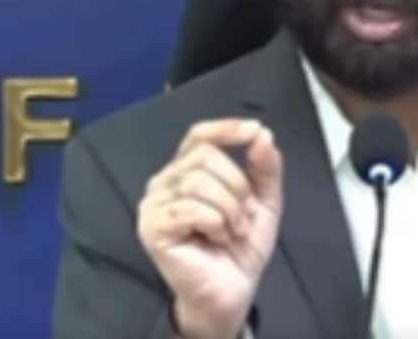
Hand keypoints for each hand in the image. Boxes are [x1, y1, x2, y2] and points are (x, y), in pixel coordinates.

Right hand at [137, 118, 283, 338]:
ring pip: (199, 182)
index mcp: (187, 169)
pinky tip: (217, 239)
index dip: (225, 128)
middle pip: (205, 156)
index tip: (254, 131)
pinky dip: (215, 223)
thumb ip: (265, 167)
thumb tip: (262, 134)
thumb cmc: (240, 245)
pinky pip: (190, 208)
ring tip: (232, 231)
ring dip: (229, 209)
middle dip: (236, 185)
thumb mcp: (264, 200)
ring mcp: (154, 204)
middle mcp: (165, 181)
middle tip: (242, 217)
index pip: (199, 135)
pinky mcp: (152, 228)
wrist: (232, 290)